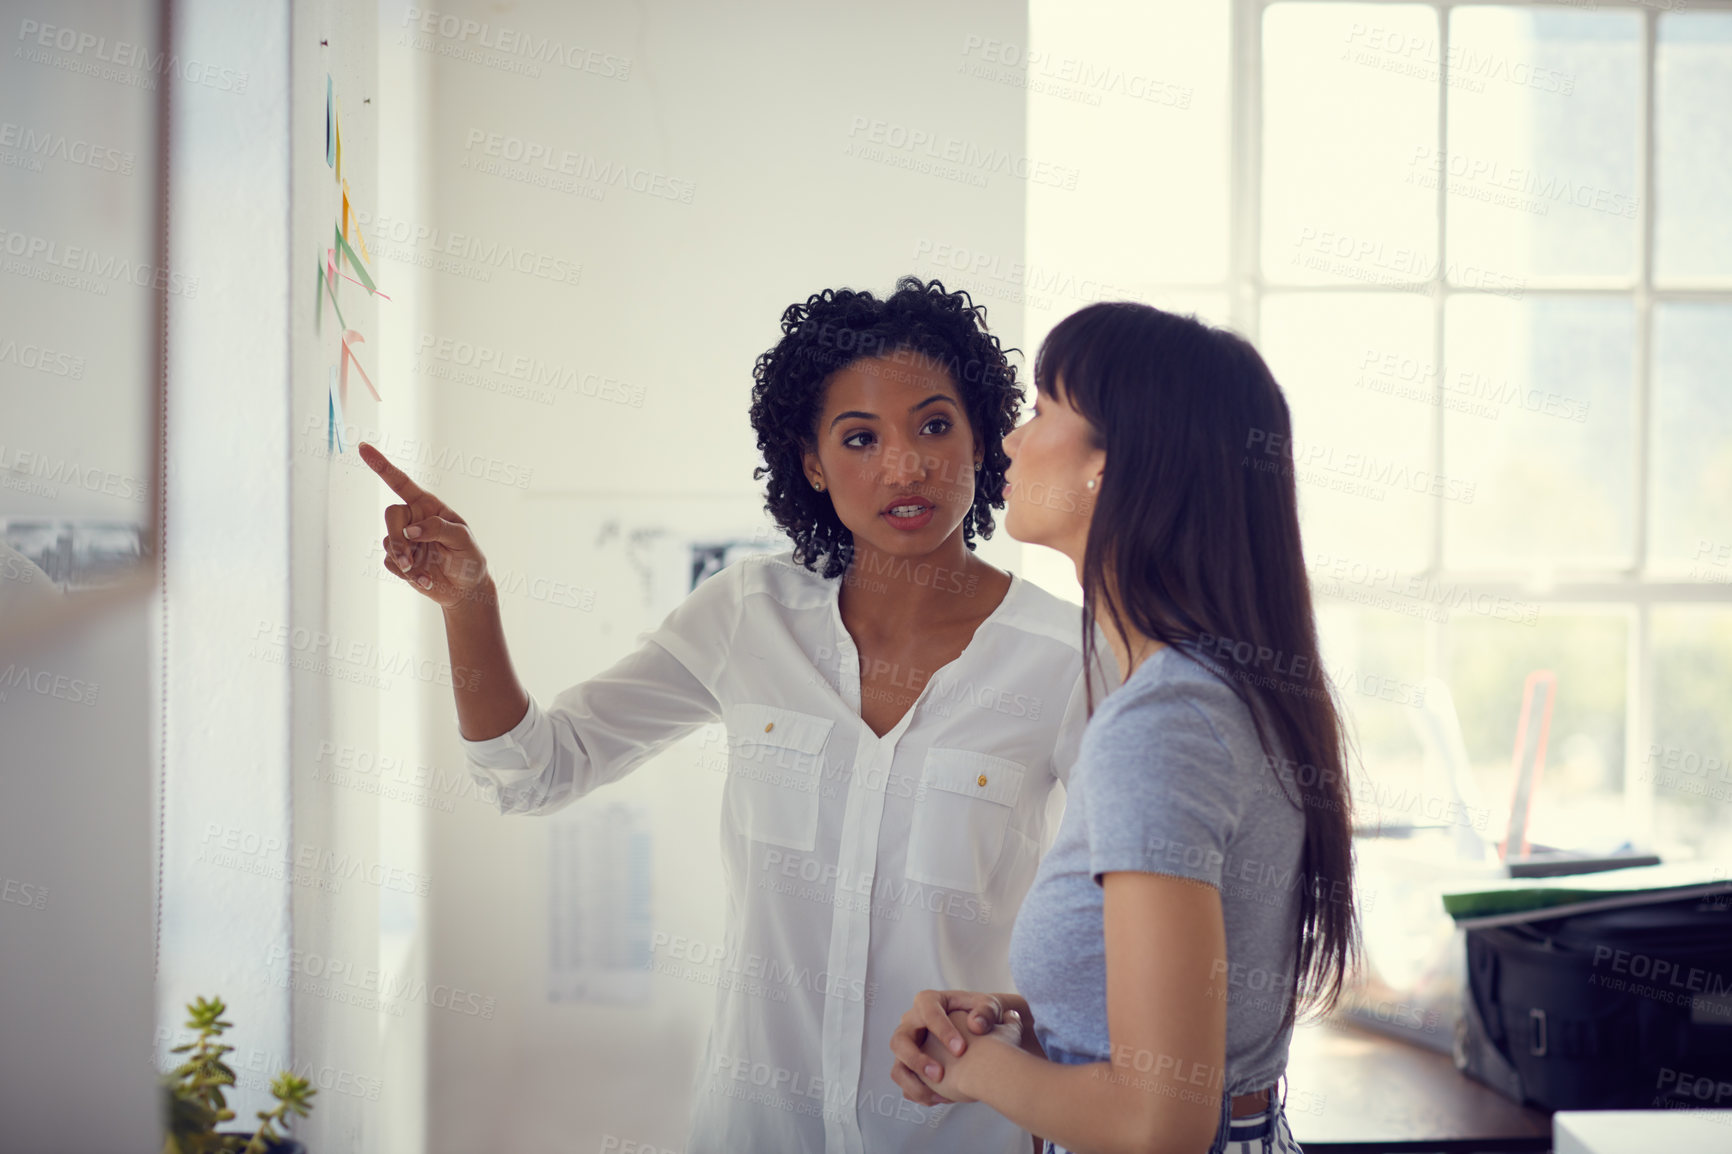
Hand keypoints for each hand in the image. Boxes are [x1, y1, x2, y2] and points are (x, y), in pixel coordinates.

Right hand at [359, 442, 488, 608]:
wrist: (465, 589)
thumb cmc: (469, 558)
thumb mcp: (463, 540)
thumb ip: (439, 528)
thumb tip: (411, 530)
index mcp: (428, 506)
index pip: (401, 482)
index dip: (381, 465)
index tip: (363, 448)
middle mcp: (413, 519)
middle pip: (390, 515)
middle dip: (398, 538)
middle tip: (409, 559)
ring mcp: (405, 540)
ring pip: (388, 542)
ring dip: (404, 560)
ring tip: (423, 573)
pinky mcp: (399, 560)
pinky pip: (390, 563)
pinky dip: (406, 574)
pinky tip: (425, 580)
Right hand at [889, 990, 1025, 1105]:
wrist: (977, 1033)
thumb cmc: (981, 1015)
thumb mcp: (988, 1006)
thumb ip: (986, 1011)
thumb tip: (976, 1025)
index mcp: (928, 1002)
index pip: (928, 1014)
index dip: (942, 1031)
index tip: (961, 1050)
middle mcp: (911, 1023)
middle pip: (900, 1041)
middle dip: (917, 1060)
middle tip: (939, 1076)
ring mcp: (908, 1046)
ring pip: (898, 1068)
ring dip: (914, 1085)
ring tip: (939, 1096)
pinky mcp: (910, 1067)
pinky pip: (906, 1085)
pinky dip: (920, 1094)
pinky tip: (942, 1099)